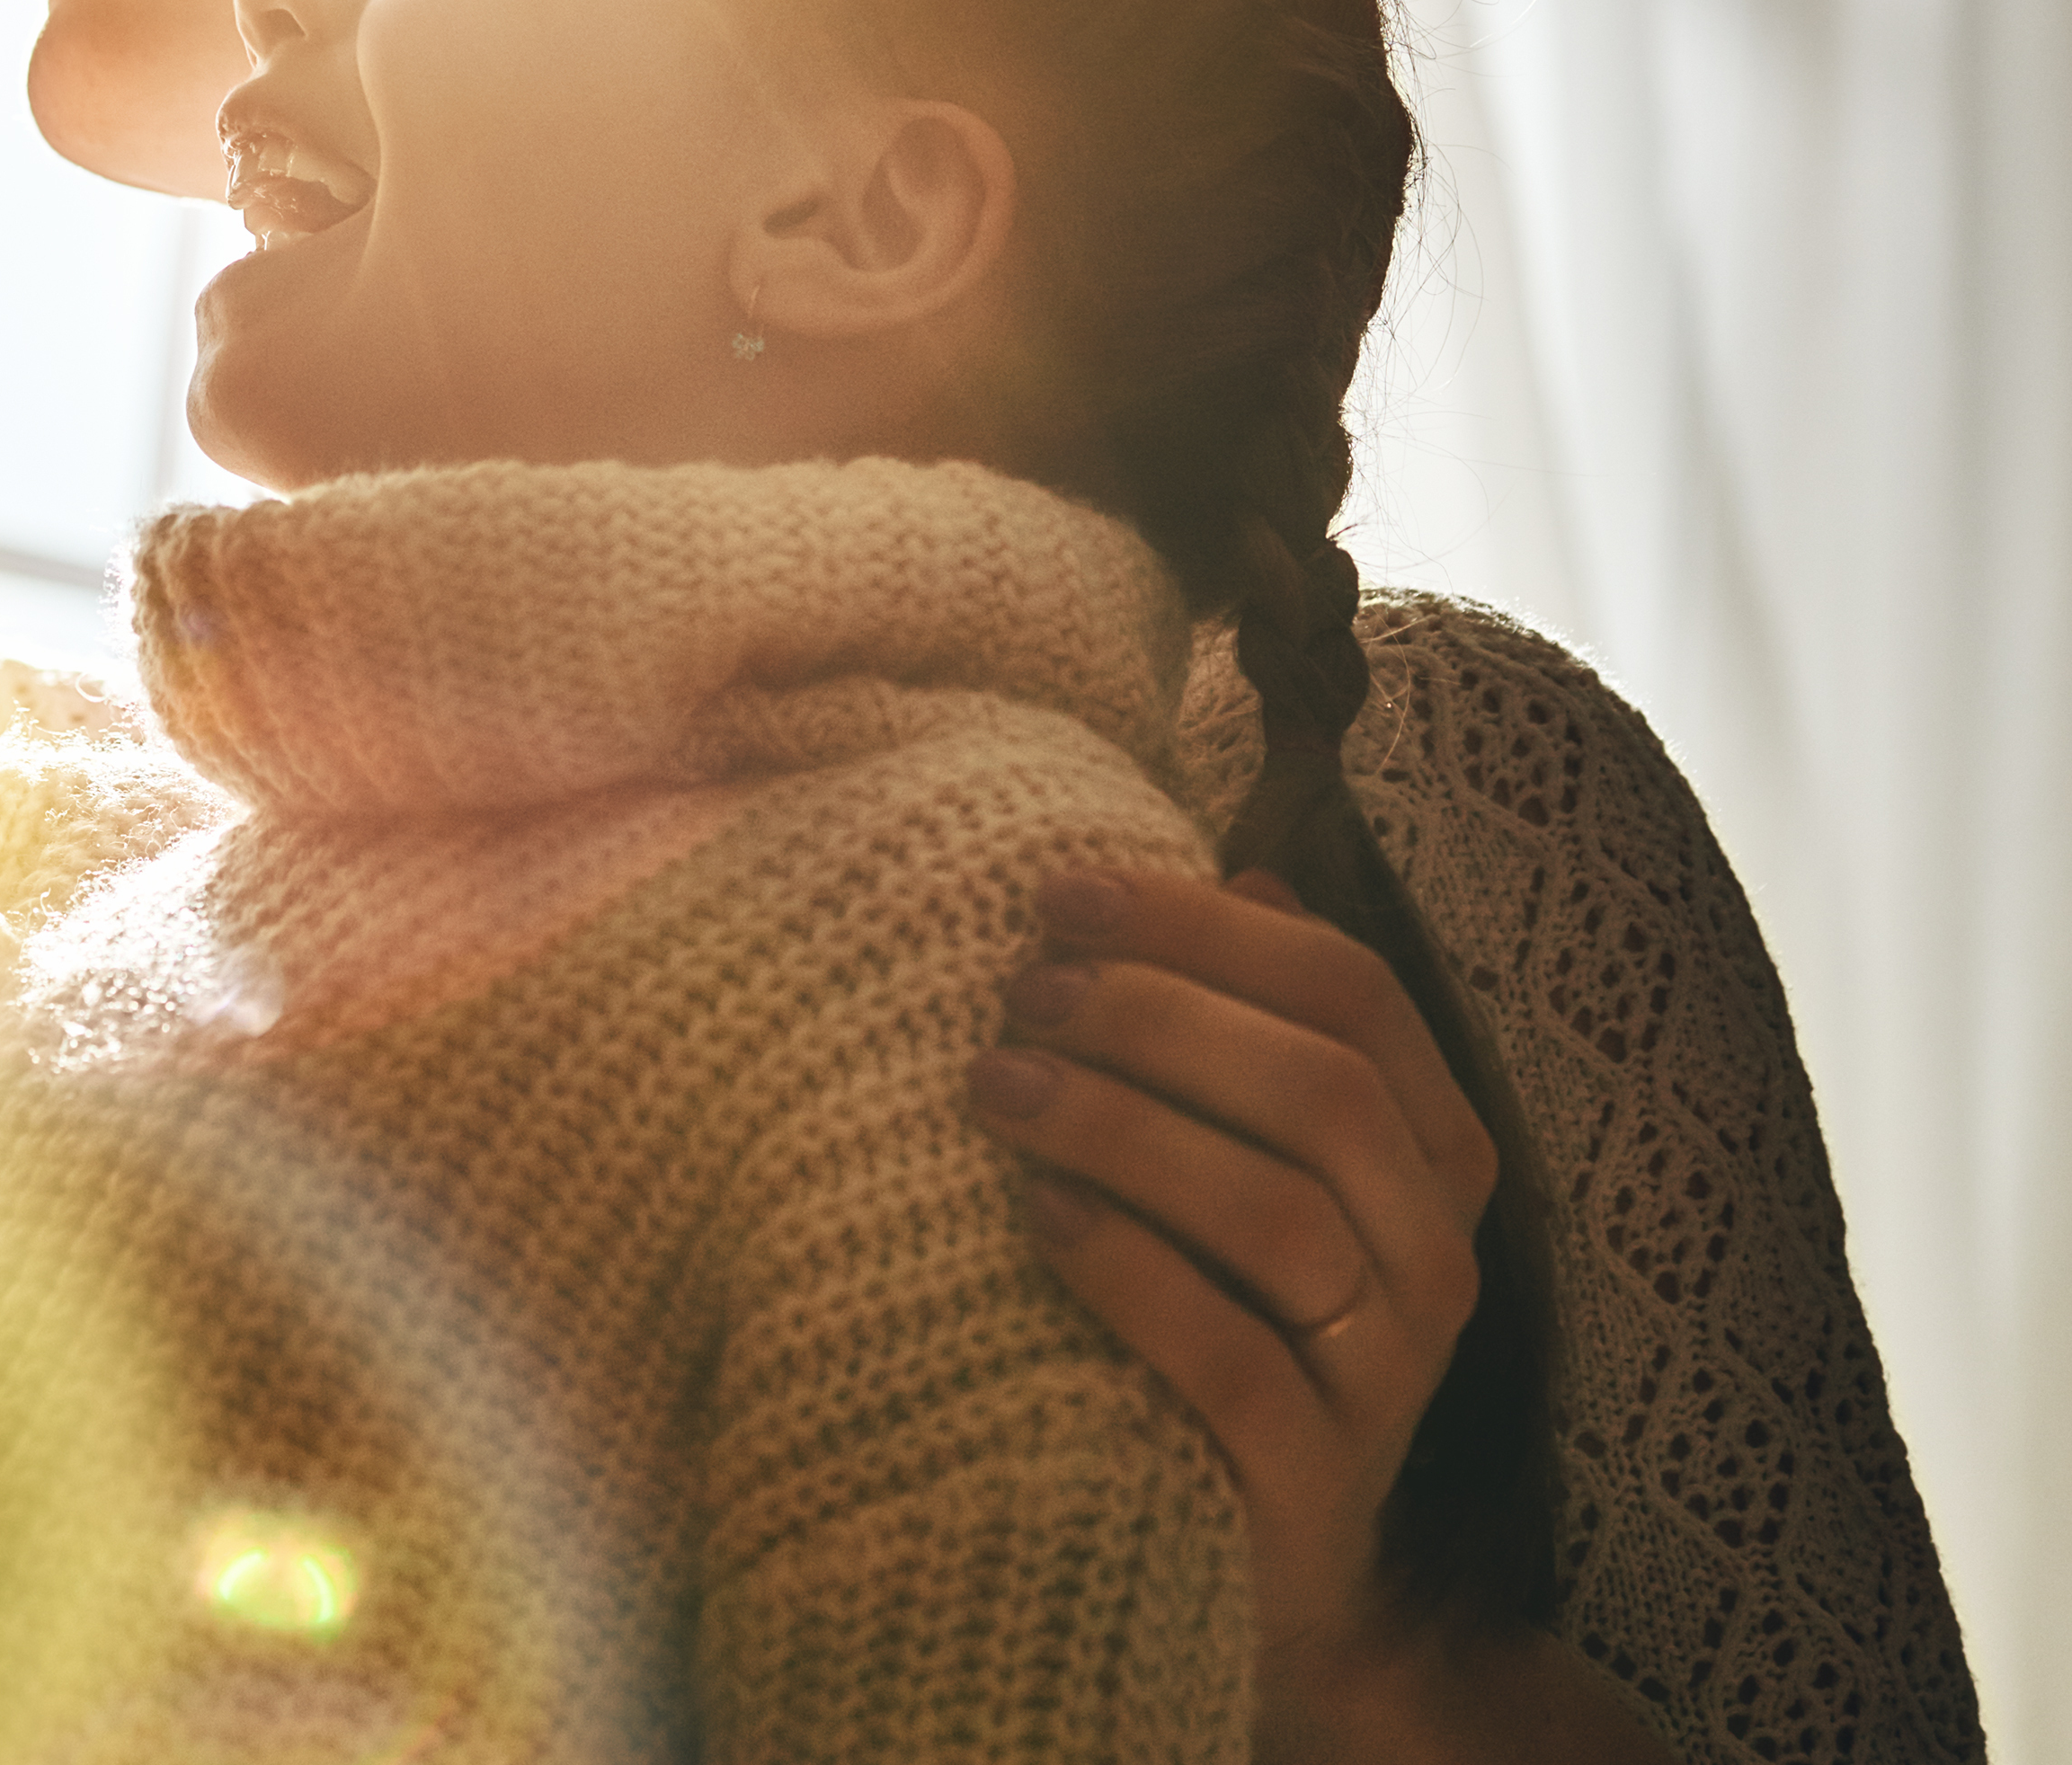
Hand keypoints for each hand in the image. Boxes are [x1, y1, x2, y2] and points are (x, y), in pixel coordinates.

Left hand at [965, 865, 1497, 1696]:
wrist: (1257, 1555)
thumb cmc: (1225, 1305)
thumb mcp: (1249, 1158)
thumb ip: (1256, 1027)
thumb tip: (1243, 872)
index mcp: (1434, 1152)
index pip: (1352, 992)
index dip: (1200, 927)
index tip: (1056, 892)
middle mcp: (1437, 1258)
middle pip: (1320, 1088)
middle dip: (1153, 1015)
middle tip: (1013, 989)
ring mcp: (1389, 1379)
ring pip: (1279, 1214)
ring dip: (1122, 1126)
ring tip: (991, 1083)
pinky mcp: (1313, 1483)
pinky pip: (1234, 1359)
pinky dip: (1128, 1271)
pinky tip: (1034, 1215)